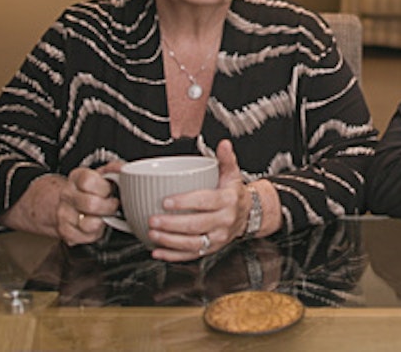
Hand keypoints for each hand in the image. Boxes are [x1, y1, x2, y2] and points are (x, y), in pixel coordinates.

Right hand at [0, 162, 121, 244]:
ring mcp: (63, 214)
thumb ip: (115, 169)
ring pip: (88, 224)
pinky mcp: (65, 232)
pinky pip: (85, 238)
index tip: (110, 190)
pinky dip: (95, 234)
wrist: (71, 205)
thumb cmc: (92, 191)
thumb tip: (122, 169)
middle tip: (112, 205)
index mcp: (76, 177)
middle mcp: (67, 195)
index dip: (104, 187)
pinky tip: (95, 226)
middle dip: (109, 207)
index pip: (88, 181)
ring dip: (102, 222)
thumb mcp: (103, 175)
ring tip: (104, 216)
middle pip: (90, 204)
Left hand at [144, 140, 252, 262]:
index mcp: (227, 200)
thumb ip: (226, 159)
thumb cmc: (234, 193)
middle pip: (196, 225)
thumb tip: (223, 144)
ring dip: (170, 241)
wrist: (248, 215)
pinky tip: (158, 252)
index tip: (166, 201)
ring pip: (193, 243)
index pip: (205, 201)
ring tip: (152, 233)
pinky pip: (192, 255)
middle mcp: (224, 221)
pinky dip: (173, 256)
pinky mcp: (211, 249)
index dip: (185, 202)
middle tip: (153, 219)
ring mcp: (218, 238)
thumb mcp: (232, 174)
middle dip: (172, 224)